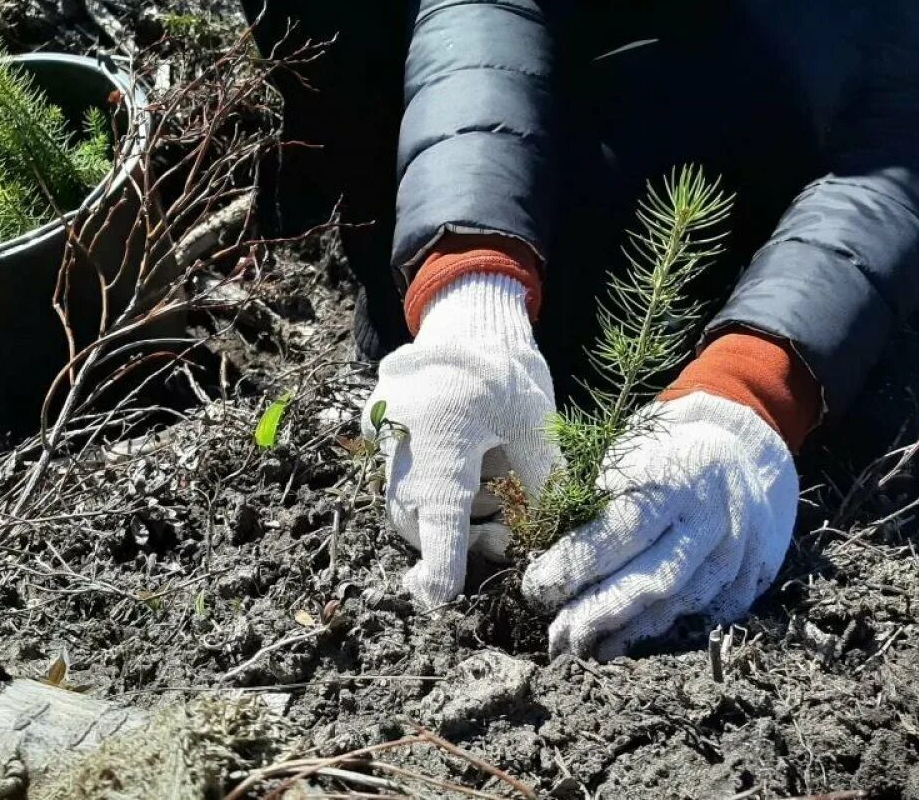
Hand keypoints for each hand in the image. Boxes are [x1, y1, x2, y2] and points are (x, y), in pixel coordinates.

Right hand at [363, 272, 558, 607]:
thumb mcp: (536, 428)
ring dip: (445, 510)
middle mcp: (403, 443)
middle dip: (454, 537)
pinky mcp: (378, 429)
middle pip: (417, 518)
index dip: (440, 565)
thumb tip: (541, 540)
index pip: (439, 519)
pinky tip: (464, 460)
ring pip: (406, 501)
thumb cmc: (508, 375)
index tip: (437, 597)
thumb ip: (540, 486)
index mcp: (445, 442)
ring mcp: (384, 436)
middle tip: (502, 533)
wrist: (467, 321)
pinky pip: (400, 476)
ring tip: (488, 482)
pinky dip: (430, 484)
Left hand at [521, 392, 796, 659]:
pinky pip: (705, 617)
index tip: (535, 588)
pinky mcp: (749, 579)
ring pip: (680, 603)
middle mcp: (713, 516)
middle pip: (654, 576)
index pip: (623, 529)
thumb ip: (588, 501)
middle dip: (599, 612)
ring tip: (582, 650)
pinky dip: (661, 636)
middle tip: (556, 636)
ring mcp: (738, 550)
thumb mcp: (622, 458)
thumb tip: (535, 552)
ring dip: (626, 633)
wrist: (734, 456)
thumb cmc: (657, 459)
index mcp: (676, 474)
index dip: (577, 564)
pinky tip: (623, 646)